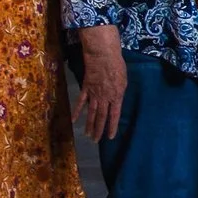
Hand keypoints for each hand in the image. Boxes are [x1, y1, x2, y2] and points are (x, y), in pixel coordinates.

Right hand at [73, 26, 128, 142]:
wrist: (103, 56)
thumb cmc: (117, 66)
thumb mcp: (124, 81)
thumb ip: (119, 93)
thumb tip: (115, 102)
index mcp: (116, 97)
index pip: (114, 116)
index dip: (111, 127)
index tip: (110, 137)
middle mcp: (104, 98)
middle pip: (101, 117)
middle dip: (99, 130)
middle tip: (96, 141)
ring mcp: (94, 94)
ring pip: (91, 113)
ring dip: (89, 125)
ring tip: (88, 135)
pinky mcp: (85, 89)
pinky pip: (81, 102)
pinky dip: (77, 112)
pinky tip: (74, 121)